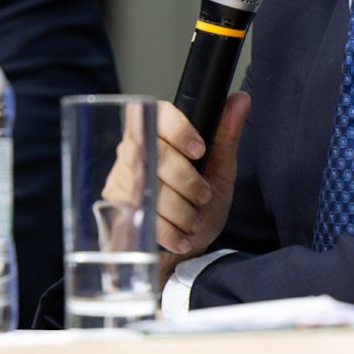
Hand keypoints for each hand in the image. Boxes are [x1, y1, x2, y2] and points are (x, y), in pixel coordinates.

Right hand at [138, 94, 247, 283]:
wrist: (182, 255)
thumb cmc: (199, 207)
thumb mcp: (218, 171)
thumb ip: (226, 136)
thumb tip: (240, 98)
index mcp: (158, 133)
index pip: (158, 113)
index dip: (179, 129)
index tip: (200, 150)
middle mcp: (134, 150)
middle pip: (156, 154)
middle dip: (187, 181)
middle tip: (203, 196)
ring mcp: (120, 179)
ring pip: (149, 188)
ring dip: (181, 211)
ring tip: (193, 221)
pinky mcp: (112, 209)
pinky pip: (140, 215)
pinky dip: (168, 231)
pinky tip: (179, 236)